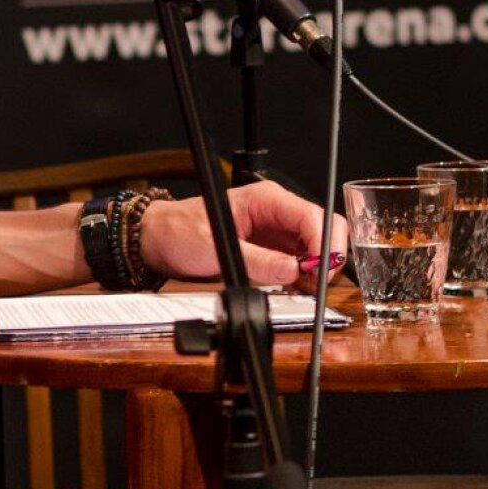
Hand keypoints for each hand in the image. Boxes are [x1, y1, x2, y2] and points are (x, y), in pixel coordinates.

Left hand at [139, 180, 348, 288]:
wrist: (161, 238)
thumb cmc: (181, 231)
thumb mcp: (216, 247)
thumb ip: (257, 260)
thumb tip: (292, 271)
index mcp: (267, 199)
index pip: (312, 215)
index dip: (325, 243)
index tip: (321, 270)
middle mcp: (277, 211)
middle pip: (323, 229)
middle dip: (327, 258)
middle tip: (316, 284)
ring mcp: (277, 230)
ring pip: (315, 247)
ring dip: (316, 270)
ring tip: (303, 289)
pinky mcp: (272, 248)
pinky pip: (300, 260)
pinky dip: (303, 276)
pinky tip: (294, 287)